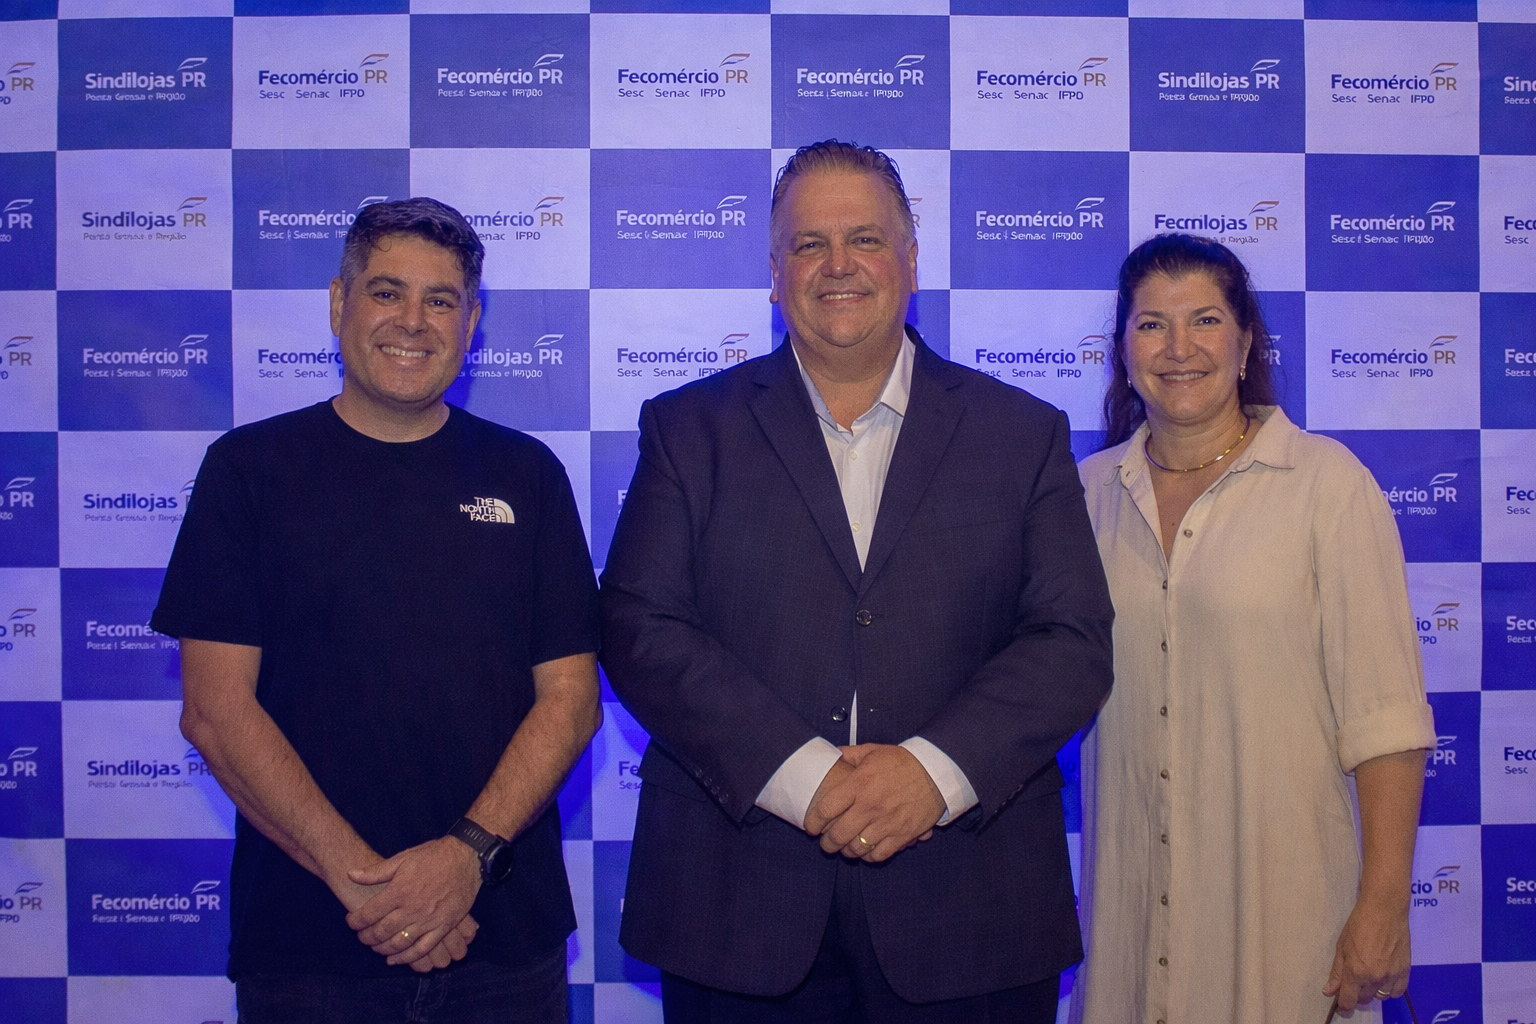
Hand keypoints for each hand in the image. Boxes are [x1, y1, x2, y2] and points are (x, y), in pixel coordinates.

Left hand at [345, 836, 482, 968]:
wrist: (466, 857)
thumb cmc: (433, 856)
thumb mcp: (402, 858)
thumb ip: (375, 872)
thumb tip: (351, 874)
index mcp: (399, 891)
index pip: (369, 914)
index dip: (355, 921)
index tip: (351, 922)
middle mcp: (411, 909)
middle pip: (381, 931)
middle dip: (366, 937)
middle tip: (361, 936)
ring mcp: (428, 920)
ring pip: (399, 943)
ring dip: (382, 948)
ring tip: (375, 946)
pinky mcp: (444, 927)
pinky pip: (423, 949)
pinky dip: (406, 958)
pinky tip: (395, 959)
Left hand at [807, 744, 943, 862]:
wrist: (936, 772)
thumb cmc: (902, 761)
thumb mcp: (873, 751)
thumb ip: (850, 754)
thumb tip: (834, 754)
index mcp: (859, 784)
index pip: (826, 809)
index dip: (813, 822)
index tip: (811, 827)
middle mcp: (870, 805)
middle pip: (838, 834)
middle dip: (827, 844)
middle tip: (825, 844)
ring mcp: (886, 822)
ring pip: (857, 848)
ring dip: (847, 852)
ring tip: (845, 849)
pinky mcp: (902, 834)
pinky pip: (879, 854)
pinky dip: (869, 857)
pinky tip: (865, 853)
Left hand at [1323, 893, 1410, 1011]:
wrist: (1385, 910)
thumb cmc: (1359, 924)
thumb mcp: (1341, 946)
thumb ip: (1336, 972)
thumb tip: (1329, 991)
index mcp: (1356, 972)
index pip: (1348, 1001)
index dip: (1343, 1004)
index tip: (1341, 1001)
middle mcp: (1374, 978)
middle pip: (1364, 999)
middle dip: (1356, 994)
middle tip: (1353, 982)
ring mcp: (1391, 976)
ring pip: (1380, 996)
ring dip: (1372, 991)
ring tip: (1368, 976)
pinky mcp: (1405, 971)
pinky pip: (1397, 992)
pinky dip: (1389, 989)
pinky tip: (1383, 979)